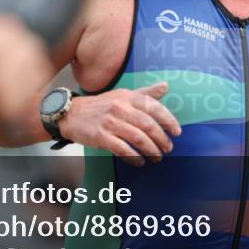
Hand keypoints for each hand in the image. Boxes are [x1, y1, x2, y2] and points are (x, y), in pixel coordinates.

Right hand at [58, 82, 180, 165]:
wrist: (71, 114)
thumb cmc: (101, 105)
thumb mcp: (123, 95)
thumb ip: (145, 93)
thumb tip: (166, 86)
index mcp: (128, 97)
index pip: (154, 107)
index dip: (168, 120)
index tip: (177, 132)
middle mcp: (120, 108)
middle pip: (148, 125)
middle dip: (162, 139)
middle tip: (168, 148)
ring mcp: (110, 123)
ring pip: (138, 138)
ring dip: (151, 150)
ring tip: (157, 157)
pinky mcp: (101, 137)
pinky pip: (123, 149)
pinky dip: (134, 157)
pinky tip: (140, 161)